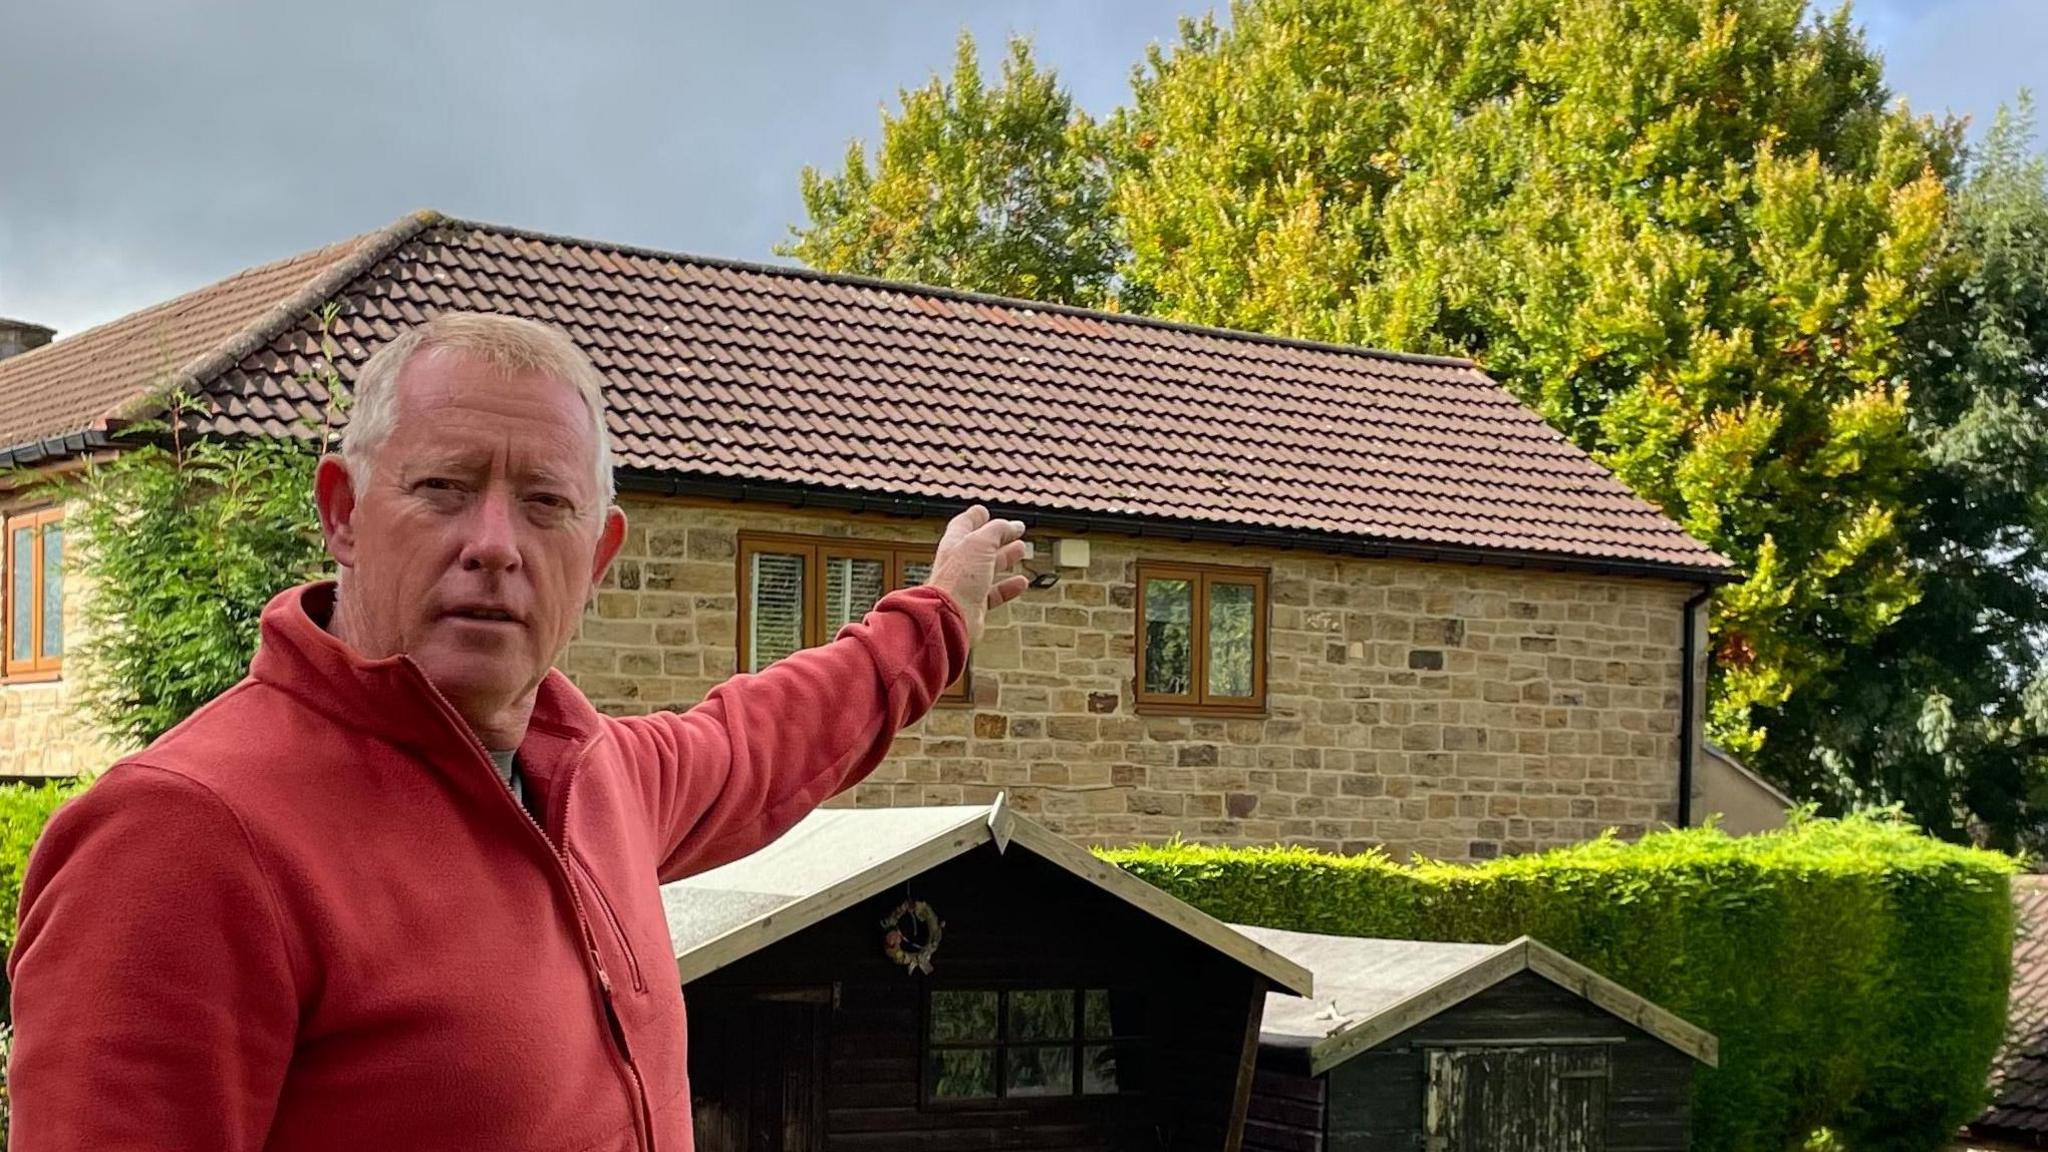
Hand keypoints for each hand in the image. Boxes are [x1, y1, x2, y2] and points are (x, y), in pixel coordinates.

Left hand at [925, 505, 1029, 646]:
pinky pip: (995, 594)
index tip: (984, 511)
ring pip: (989, 568)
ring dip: (1006, 557)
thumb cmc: (959, 578)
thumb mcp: (981, 543)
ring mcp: (966, 586)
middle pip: (980, 546)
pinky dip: (1009, 587)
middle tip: (1015, 531)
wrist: (950, 618)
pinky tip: (1022, 583)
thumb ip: (998, 530)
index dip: (974, 516)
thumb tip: (1015, 525)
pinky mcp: (975, 606)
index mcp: (954, 544)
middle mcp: (958, 564)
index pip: (963, 524)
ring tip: (1021, 549)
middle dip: (998, 537)